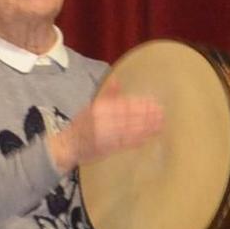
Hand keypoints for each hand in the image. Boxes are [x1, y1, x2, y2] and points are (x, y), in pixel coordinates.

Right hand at [48, 81, 162, 173]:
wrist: (67, 146)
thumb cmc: (81, 125)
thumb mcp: (91, 106)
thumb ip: (107, 94)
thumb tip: (117, 79)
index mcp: (98, 108)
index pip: (123, 105)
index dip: (139, 104)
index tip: (153, 102)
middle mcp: (101, 121)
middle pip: (128, 117)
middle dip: (146, 116)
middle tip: (162, 113)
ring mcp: (104, 136)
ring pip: (128, 130)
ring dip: (145, 128)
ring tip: (159, 124)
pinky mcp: (106, 149)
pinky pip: (124, 144)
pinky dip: (136, 140)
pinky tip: (147, 137)